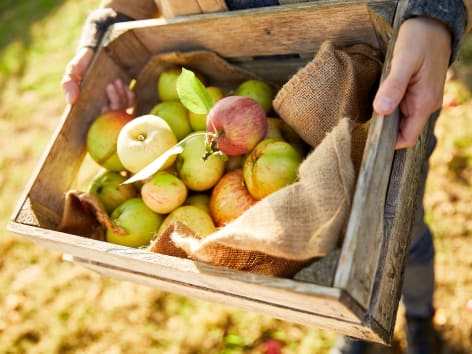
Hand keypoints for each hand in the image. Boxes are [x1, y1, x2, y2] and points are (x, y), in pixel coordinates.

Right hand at [61, 48, 133, 112]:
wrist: (97, 53)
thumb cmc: (83, 64)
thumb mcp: (73, 71)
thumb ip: (68, 84)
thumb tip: (71, 101)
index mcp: (88, 107)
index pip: (97, 121)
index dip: (103, 117)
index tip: (103, 106)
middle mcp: (102, 109)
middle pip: (112, 117)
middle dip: (114, 102)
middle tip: (110, 86)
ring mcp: (114, 105)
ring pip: (122, 110)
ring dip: (122, 97)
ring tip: (117, 81)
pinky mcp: (124, 100)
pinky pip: (130, 105)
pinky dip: (130, 99)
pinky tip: (127, 88)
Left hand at [373, 17, 451, 148]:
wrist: (433, 24)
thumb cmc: (419, 39)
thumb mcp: (403, 60)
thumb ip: (393, 86)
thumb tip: (381, 111)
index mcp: (423, 103)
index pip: (407, 138)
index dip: (389, 145)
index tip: (367, 142)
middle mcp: (424, 105)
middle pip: (402, 131)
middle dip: (383, 134)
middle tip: (358, 133)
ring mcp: (421, 99)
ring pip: (401, 120)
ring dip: (384, 122)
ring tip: (362, 121)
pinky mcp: (416, 93)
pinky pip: (401, 108)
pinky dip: (388, 110)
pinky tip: (375, 106)